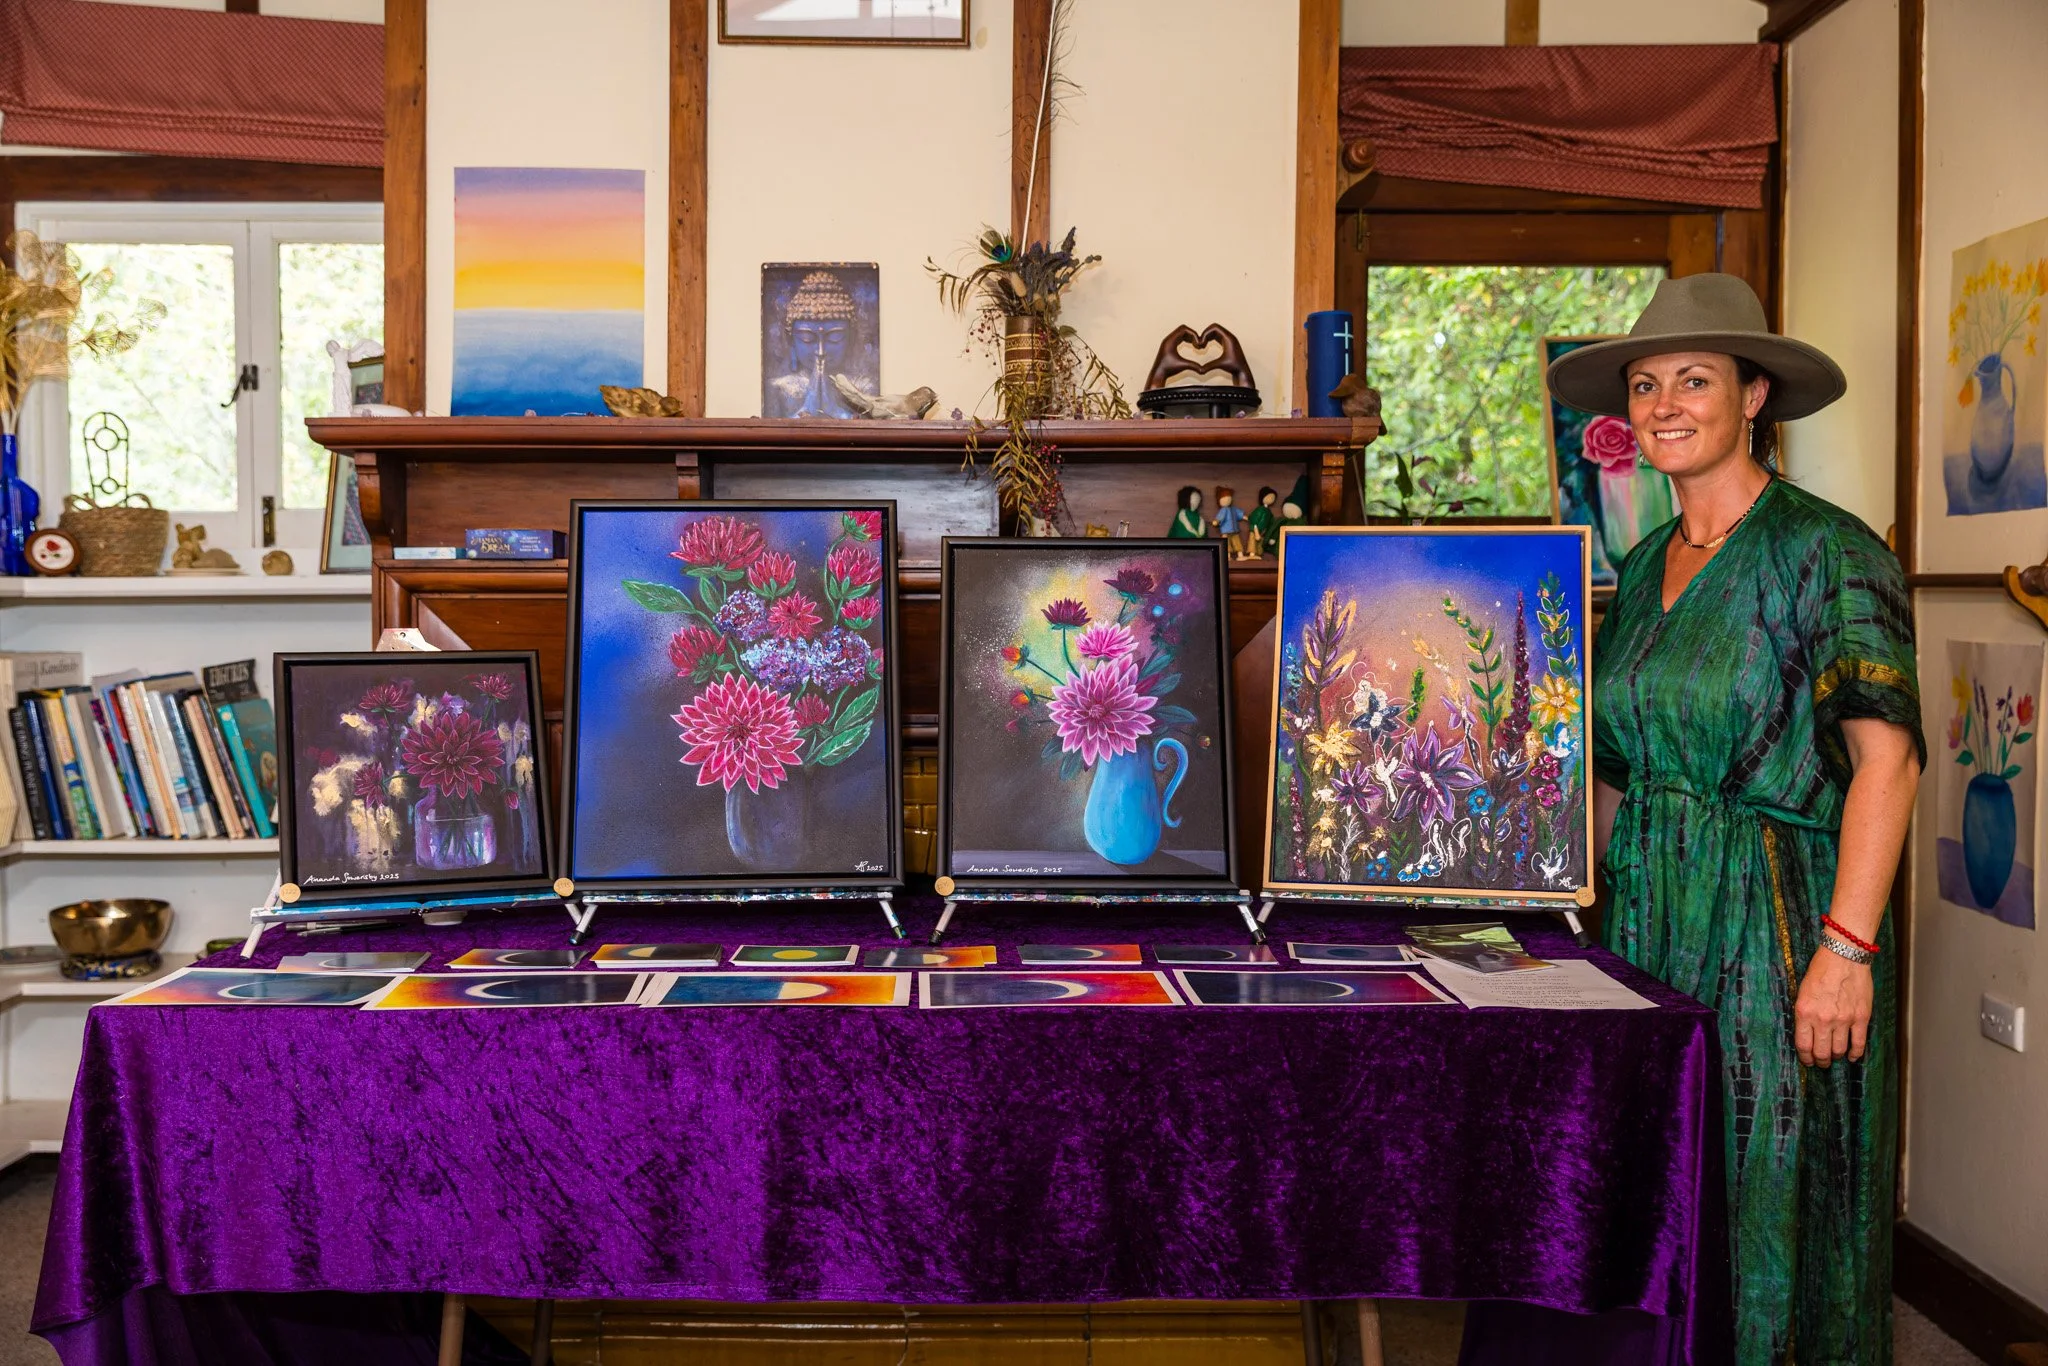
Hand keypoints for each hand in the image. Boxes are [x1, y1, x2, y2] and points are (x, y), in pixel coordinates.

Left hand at [1795, 946, 1873, 1067]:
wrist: (1844, 956)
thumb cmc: (1821, 971)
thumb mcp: (1802, 992)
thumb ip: (1804, 1014)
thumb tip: (1807, 1034)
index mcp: (1805, 1012)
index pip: (1803, 1045)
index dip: (1805, 1057)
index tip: (1807, 1061)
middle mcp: (1823, 1019)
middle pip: (1822, 1052)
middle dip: (1820, 1061)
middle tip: (1821, 1062)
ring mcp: (1844, 1019)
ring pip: (1839, 1050)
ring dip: (1835, 1057)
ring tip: (1834, 1057)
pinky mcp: (1861, 1017)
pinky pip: (1859, 1043)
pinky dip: (1855, 1053)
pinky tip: (1851, 1056)